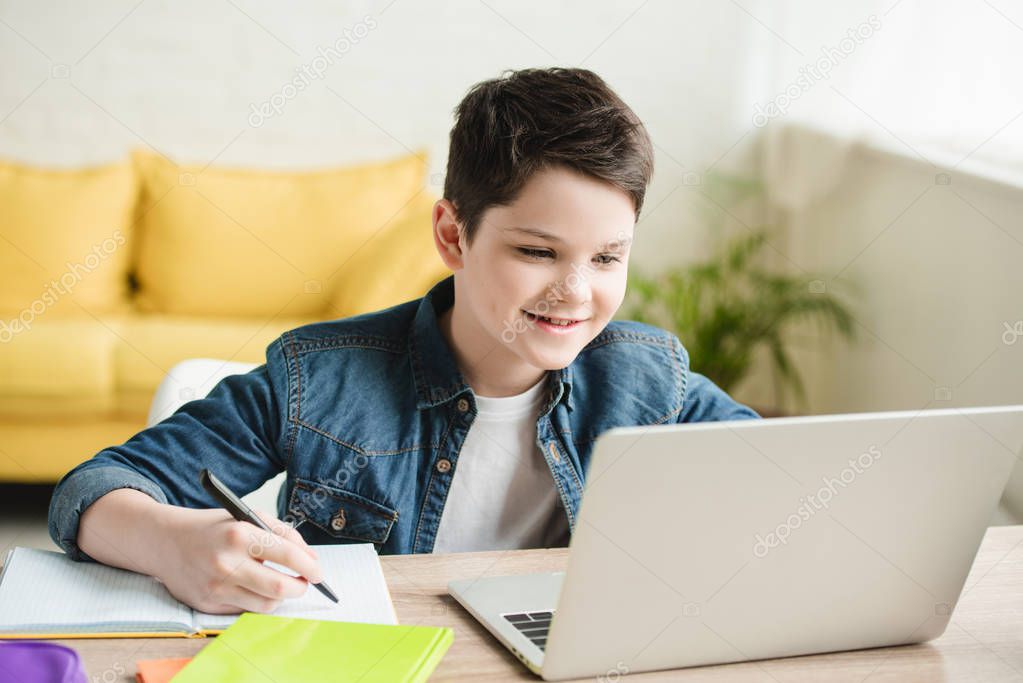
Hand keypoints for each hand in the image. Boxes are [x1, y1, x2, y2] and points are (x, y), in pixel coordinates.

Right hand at [154, 505, 323, 613]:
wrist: (166, 542)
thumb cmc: (214, 528)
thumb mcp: (249, 517)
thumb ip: (283, 534)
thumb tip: (311, 559)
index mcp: (239, 534)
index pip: (287, 555)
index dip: (309, 566)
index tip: (318, 572)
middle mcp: (226, 562)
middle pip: (280, 588)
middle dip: (301, 587)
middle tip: (305, 582)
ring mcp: (216, 586)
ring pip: (266, 604)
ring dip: (280, 596)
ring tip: (279, 584)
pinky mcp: (208, 603)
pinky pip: (246, 610)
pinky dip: (257, 600)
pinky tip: (254, 587)